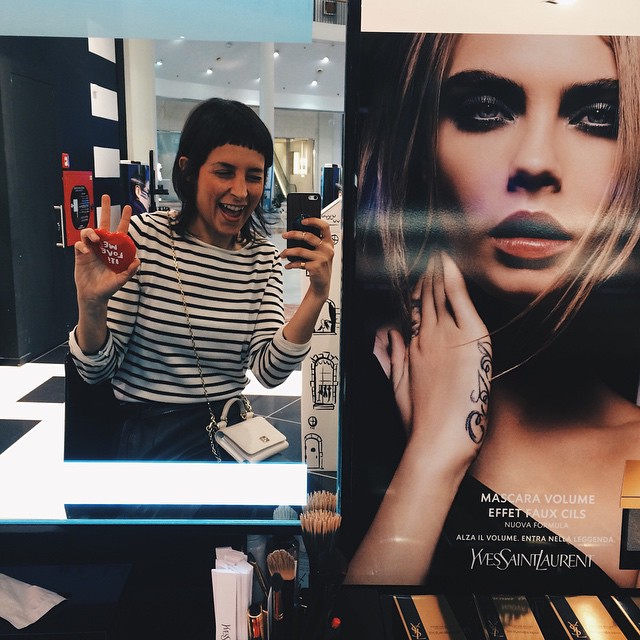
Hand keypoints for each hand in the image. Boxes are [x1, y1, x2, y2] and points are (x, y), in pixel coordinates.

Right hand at [74, 194, 139, 307]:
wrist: (94, 296)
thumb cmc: (109, 287)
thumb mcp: (122, 279)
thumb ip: (130, 271)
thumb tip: (137, 260)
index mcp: (114, 250)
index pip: (120, 231)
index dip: (124, 219)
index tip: (128, 207)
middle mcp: (103, 247)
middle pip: (103, 224)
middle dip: (105, 210)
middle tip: (107, 197)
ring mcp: (91, 249)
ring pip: (89, 232)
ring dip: (92, 231)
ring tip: (96, 238)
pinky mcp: (80, 255)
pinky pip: (79, 244)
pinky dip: (82, 245)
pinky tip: (87, 252)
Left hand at [281, 217, 333, 298]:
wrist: (322, 284)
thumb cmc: (320, 266)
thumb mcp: (321, 253)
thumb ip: (313, 243)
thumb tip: (296, 233)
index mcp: (329, 243)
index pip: (324, 227)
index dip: (313, 221)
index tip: (302, 221)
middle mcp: (327, 250)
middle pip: (308, 236)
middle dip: (293, 234)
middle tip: (284, 235)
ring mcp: (321, 258)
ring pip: (300, 250)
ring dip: (288, 252)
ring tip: (282, 254)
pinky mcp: (315, 267)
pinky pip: (299, 263)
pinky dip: (291, 264)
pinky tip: (288, 265)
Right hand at [395, 252, 491, 464]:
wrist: (437, 440)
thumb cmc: (421, 422)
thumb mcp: (399, 386)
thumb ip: (392, 356)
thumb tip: (386, 333)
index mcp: (411, 349)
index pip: (414, 312)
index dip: (417, 293)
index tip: (418, 278)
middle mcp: (425, 337)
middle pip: (425, 299)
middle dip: (426, 277)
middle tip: (427, 255)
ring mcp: (445, 335)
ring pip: (439, 295)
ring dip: (437, 273)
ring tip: (437, 254)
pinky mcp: (469, 338)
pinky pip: (458, 300)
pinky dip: (452, 279)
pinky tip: (448, 263)